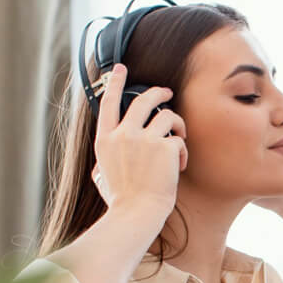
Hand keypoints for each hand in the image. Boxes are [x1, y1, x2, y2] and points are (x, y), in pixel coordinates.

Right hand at [90, 63, 187, 225]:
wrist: (136, 213)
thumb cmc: (121, 201)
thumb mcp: (101, 176)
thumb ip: (104, 162)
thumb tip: (99, 166)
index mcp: (105, 140)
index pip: (108, 103)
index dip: (115, 83)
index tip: (120, 68)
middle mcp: (122, 134)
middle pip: (143, 99)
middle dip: (158, 92)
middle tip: (167, 92)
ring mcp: (143, 139)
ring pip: (167, 115)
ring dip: (177, 125)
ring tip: (180, 138)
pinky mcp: (164, 147)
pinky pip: (178, 139)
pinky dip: (183, 151)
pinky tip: (180, 166)